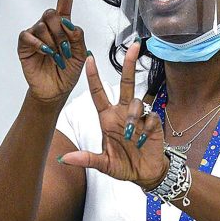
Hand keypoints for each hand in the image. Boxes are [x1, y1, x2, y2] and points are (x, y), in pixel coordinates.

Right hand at [17, 0, 87, 106]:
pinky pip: (29, 36)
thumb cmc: (68, 71)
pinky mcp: (24, 44)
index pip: (64, 0)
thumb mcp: (81, 54)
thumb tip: (68, 22)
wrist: (55, 90)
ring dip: (53, 43)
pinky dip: (40, 45)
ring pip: (43, 25)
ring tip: (57, 57)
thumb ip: (78, 36)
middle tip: (66, 50)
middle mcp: (48, 26)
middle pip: (52, 13)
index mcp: (64, 24)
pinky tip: (46, 54)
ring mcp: (35, 33)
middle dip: (61, 32)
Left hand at [59, 44, 168, 188]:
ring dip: (134, 117)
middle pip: (126, 84)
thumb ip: (87, 159)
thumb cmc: (123, 165)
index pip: (99, 94)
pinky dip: (147, 128)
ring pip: (138, 102)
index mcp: (107, 119)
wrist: (146, 174)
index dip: (93, 77)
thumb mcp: (103, 164)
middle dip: (130, 64)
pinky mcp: (154, 123)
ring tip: (132, 137)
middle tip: (134, 46)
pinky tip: (144, 140)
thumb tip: (65, 159)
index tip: (89, 58)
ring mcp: (140, 116)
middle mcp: (123, 113)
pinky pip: (151, 117)